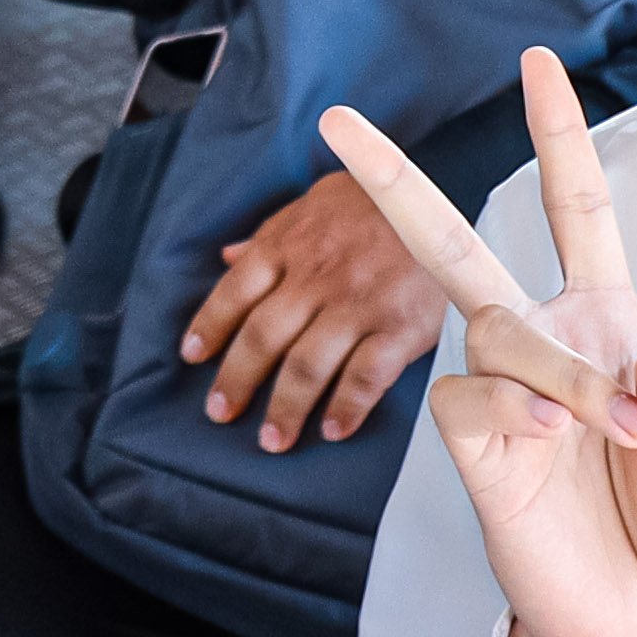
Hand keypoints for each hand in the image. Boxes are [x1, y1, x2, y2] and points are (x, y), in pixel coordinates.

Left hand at [178, 170, 448, 450]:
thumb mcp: (313, 203)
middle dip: (237, 379)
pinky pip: (367, 376)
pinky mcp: (401, 327)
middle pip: (264, 336)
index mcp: (289, 245)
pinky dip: (347, 407)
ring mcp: (359, 304)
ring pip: (309, 364)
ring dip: (286, 407)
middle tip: (219, 413)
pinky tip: (332, 431)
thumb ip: (269, 234)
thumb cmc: (373, 202)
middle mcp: (317, 278)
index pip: (235, 290)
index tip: (192, 356)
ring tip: (271, 440)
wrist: (444, 196)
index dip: (210, 326)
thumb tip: (227, 256)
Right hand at [321, 54, 636, 636]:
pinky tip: (556, 436)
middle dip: (396, 180)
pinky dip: (521, 406)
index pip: (575, 207)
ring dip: (571, 375)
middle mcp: (543, 341)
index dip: (558, 133)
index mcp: (605, 321)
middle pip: (456, 241)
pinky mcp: (472, 447)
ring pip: (502, 331)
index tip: (538, 60)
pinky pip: (472, 396)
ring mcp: (501, 392)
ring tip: (629, 430)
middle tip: (334, 119)